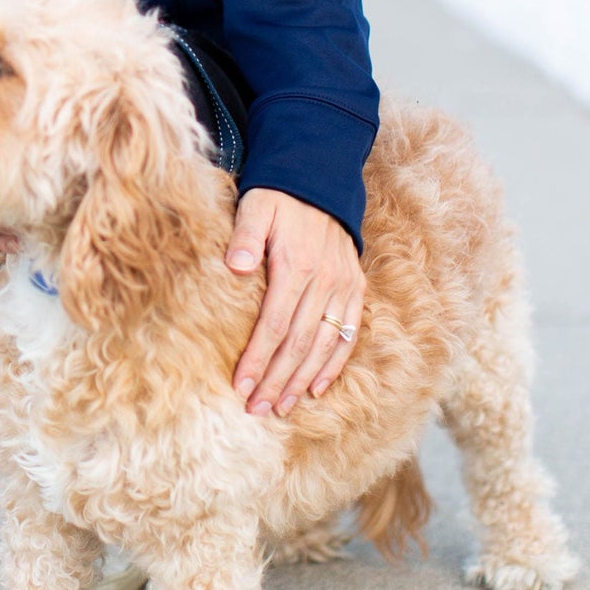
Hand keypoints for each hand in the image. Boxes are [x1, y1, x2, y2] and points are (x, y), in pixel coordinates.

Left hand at [226, 187, 363, 415]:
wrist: (319, 179)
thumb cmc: (278, 196)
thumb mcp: (255, 207)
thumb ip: (244, 236)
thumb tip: (235, 267)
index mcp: (296, 266)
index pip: (274, 325)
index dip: (258, 359)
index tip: (241, 387)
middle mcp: (324, 282)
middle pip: (298, 343)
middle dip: (276, 380)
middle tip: (256, 410)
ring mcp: (343, 287)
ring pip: (323, 345)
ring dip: (302, 380)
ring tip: (281, 407)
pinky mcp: (355, 288)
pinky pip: (347, 334)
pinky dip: (334, 364)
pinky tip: (317, 388)